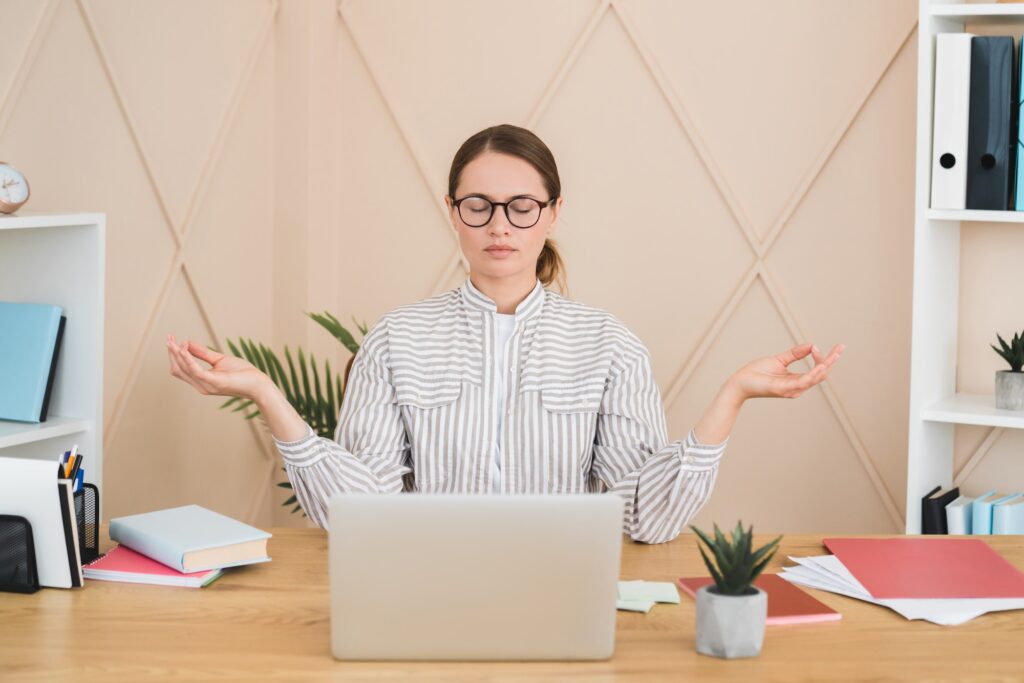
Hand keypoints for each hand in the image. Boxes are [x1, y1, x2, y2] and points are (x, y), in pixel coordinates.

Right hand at [165, 333, 271, 400]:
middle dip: (171, 353)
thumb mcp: (219, 359)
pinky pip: (196, 370)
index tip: (172, 339)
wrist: (258, 384)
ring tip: (172, 341)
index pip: (180, 368)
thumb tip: (187, 343)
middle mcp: (201, 385)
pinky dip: (188, 359)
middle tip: (168, 337)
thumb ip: (203, 353)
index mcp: (201, 380)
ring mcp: (206, 385)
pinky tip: (183, 349)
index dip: (174, 354)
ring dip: (176, 354)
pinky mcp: (214, 383)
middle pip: (178, 369)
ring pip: (184, 369)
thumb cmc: (242, 373)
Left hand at [728, 342, 843, 400]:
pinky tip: (820, 366)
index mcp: (797, 380)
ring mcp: (791, 389)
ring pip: (815, 379)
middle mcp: (797, 387)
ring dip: (825, 366)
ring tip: (834, 356)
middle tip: (841, 348)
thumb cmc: (756, 373)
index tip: (818, 346)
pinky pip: (803, 382)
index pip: (818, 370)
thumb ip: (795, 354)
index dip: (824, 358)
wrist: (739, 382)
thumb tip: (811, 345)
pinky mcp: (783, 389)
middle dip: (832, 361)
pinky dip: (813, 374)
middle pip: (821, 375)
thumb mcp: (779, 360)